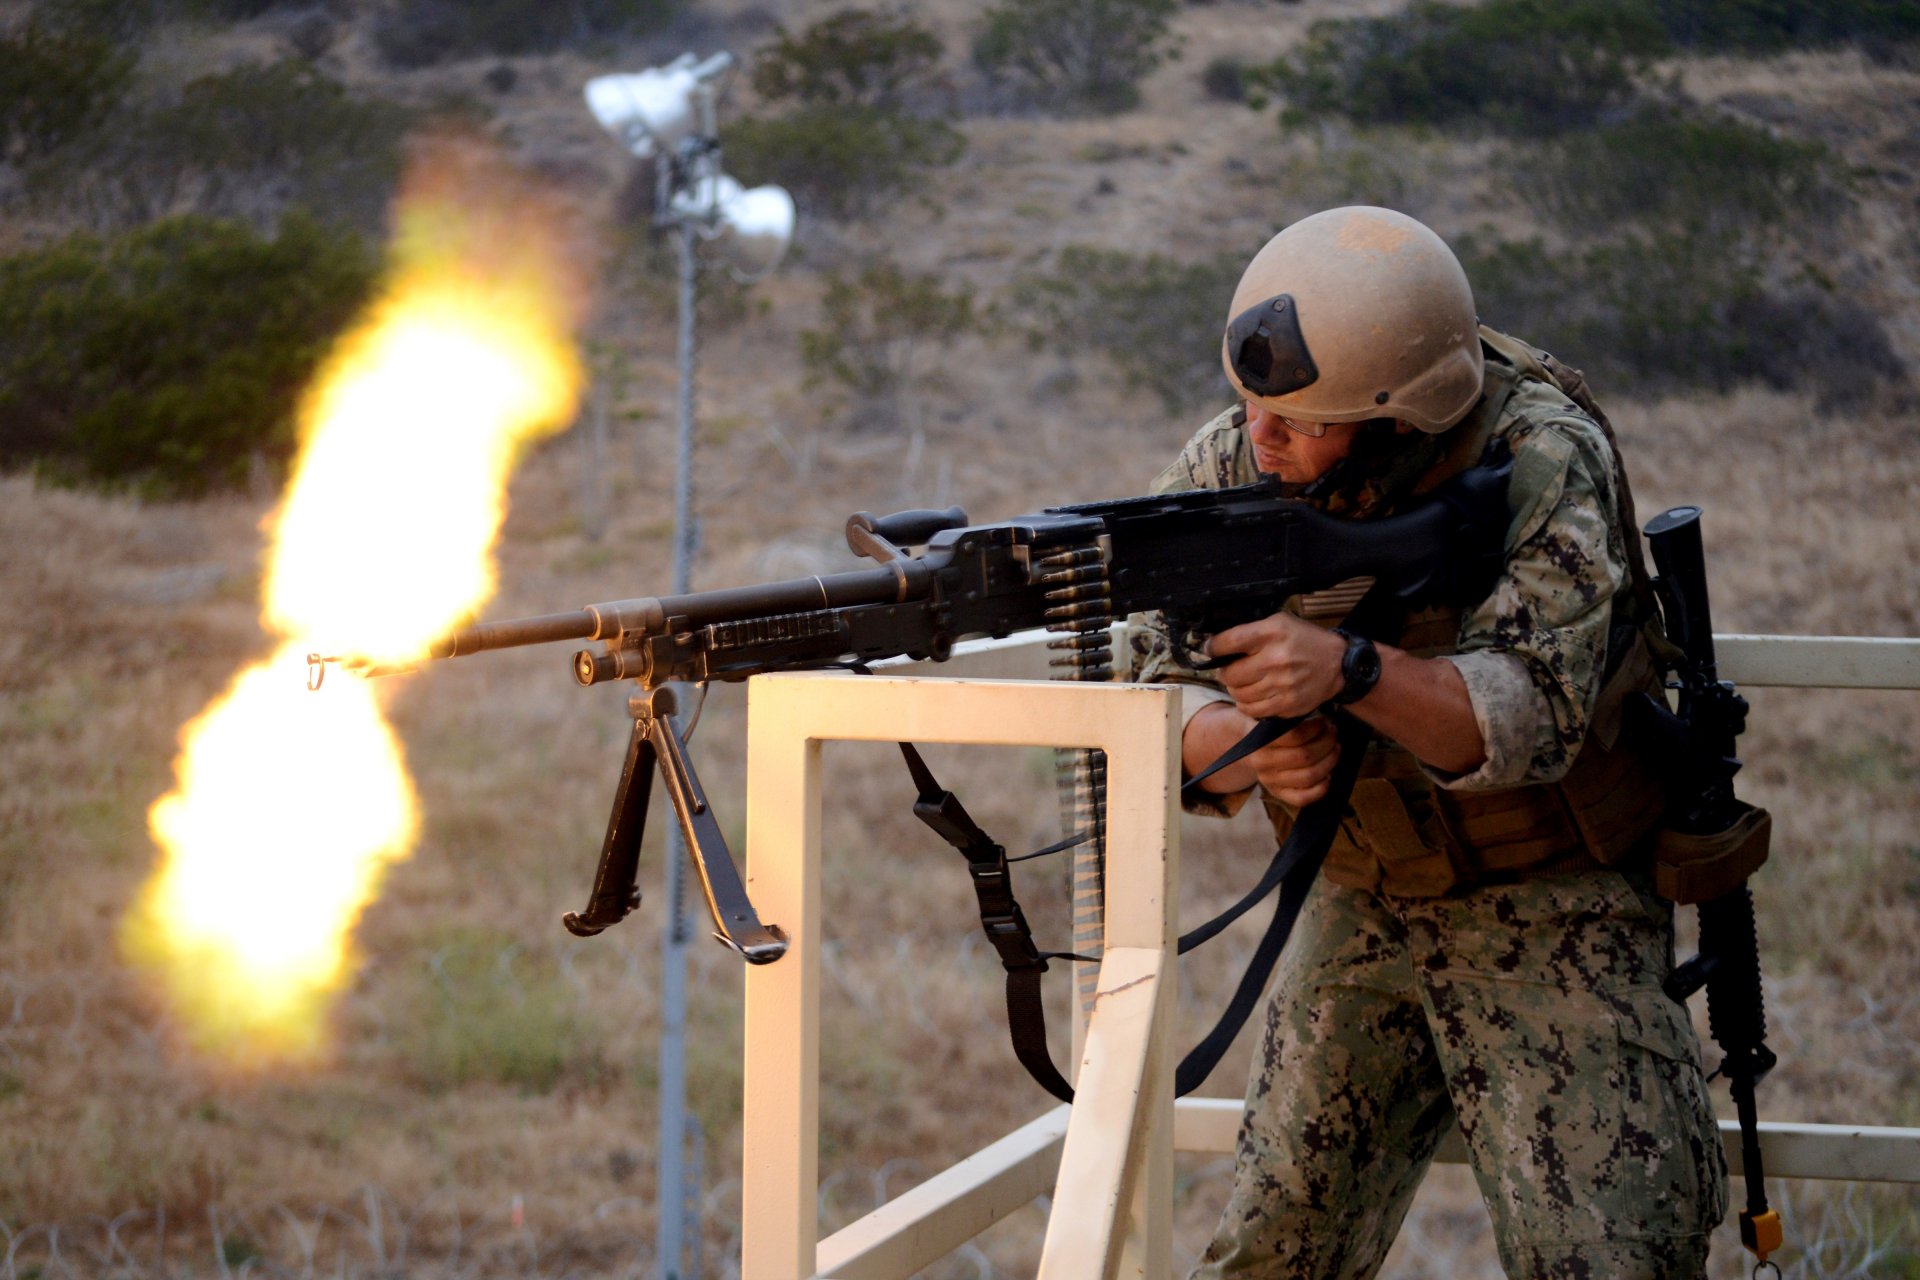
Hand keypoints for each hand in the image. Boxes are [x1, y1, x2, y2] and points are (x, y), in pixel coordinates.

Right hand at [1186, 702, 1341, 806]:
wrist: (1249, 747)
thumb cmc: (1268, 727)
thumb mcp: (1271, 716)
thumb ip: (1287, 714)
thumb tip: (1315, 705)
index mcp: (1259, 741)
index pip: (1294, 737)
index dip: (1315, 729)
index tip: (1324, 722)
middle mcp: (1262, 763)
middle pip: (1305, 756)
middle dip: (1327, 743)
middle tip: (1333, 733)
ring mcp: (1270, 781)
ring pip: (1309, 776)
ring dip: (1329, 761)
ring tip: (1334, 748)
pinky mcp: (1279, 794)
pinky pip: (1304, 798)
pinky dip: (1321, 787)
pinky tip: (1327, 774)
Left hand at [1208, 612, 1347, 719]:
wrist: (1338, 664)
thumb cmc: (1304, 640)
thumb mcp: (1279, 622)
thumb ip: (1250, 631)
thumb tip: (1217, 645)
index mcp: (1272, 633)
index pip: (1228, 642)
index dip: (1212, 647)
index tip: (1209, 650)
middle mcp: (1277, 658)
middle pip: (1229, 674)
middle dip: (1225, 672)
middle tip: (1231, 670)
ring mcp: (1283, 684)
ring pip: (1238, 694)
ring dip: (1236, 689)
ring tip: (1244, 682)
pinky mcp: (1288, 704)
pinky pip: (1253, 710)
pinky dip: (1248, 704)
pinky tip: (1254, 695)